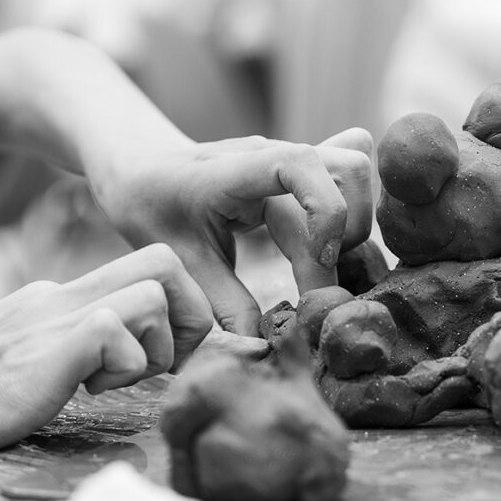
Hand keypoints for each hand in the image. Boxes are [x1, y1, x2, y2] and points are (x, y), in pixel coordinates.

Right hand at [0, 244, 212, 458]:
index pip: (147, 271)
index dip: (177, 310)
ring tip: (114, 378)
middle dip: (190, 313)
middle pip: (165, 261)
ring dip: (156, 347)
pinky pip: (115, 332)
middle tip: (166, 361)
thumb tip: (120, 346)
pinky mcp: (47, 348)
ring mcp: (54, 316)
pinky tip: (88, 388)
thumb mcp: (32, 354)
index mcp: (61, 295)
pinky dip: (123, 366)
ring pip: (154, 295)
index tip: (162, 354)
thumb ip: (75, 340)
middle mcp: (62, 294)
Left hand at [94, 128, 372, 336]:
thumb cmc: (154, 211)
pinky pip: (348, 173)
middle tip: (318, 286)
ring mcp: (291, 158)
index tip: (320, 260)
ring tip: (324, 265)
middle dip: (346, 235)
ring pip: (356, 171)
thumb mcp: (179, 262)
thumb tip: (264, 345)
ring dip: (353, 223)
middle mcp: (272, 155)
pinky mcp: (303, 169)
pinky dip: (354, 207)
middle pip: (348, 171)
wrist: (145, 173)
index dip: (326, 210)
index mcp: (234, 172)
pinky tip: (338, 240)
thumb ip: (223, 303)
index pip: (301, 163)